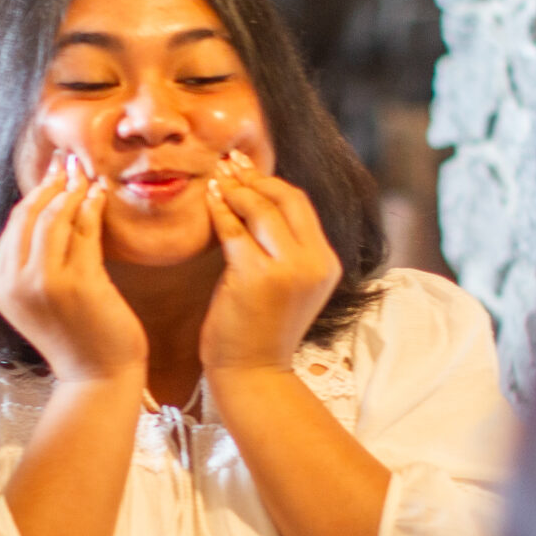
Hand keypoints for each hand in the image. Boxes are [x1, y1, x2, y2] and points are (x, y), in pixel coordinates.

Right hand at [0, 154, 146, 383]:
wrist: (97, 377)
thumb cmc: (77, 337)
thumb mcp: (41, 300)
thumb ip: (34, 264)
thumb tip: (45, 211)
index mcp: (0, 287)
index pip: (12, 226)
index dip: (33, 194)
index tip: (51, 174)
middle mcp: (16, 283)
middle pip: (28, 215)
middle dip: (50, 184)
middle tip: (69, 162)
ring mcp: (45, 283)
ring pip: (54, 218)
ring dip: (71, 189)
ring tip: (86, 173)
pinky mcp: (77, 283)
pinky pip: (83, 231)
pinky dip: (91, 207)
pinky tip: (100, 194)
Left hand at [201, 151, 342, 373]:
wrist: (253, 372)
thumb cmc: (262, 329)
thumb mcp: (288, 284)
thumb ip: (284, 247)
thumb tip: (259, 198)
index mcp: (327, 264)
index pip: (302, 206)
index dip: (273, 182)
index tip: (248, 168)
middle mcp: (314, 264)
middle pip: (286, 199)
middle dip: (255, 177)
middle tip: (229, 163)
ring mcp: (287, 270)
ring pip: (260, 210)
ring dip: (235, 189)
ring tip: (216, 177)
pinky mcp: (255, 277)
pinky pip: (234, 230)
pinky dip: (220, 210)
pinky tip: (208, 198)